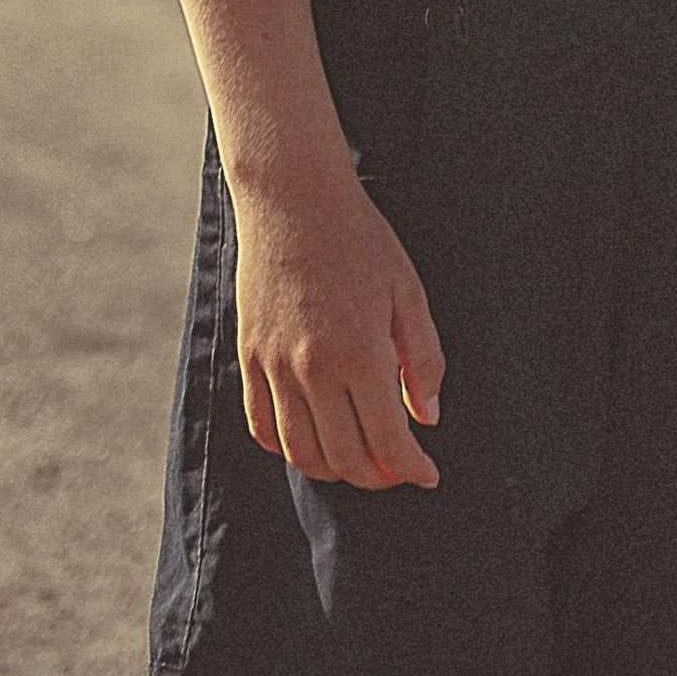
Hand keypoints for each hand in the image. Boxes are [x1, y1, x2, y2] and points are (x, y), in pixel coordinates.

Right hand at [231, 170, 446, 489]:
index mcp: (360, 353)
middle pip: (345, 458)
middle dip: (377, 477)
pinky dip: (288, 448)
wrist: (292, 199)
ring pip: (302, 453)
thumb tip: (427, 417)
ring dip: (334, 470)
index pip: (388, 441)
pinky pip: (262, 427)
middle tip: (396, 470)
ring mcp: (274, 366)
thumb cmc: (359, 240)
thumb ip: (423, 358)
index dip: (411, 469)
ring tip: (358, 460)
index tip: (427, 475)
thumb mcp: (407, 291)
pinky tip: (313, 440)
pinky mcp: (249, 357)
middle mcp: (313, 370)